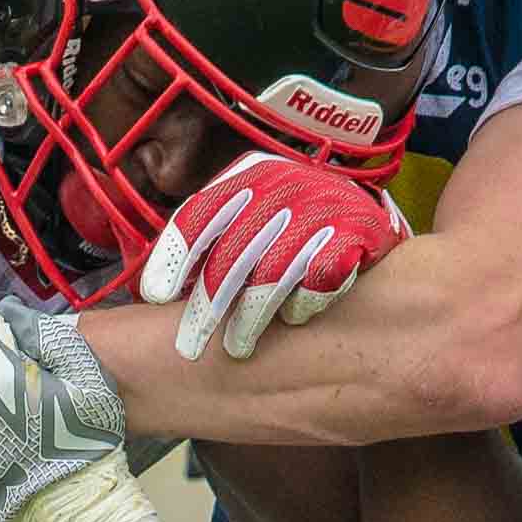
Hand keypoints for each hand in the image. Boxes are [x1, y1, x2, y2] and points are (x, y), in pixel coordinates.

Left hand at [135, 150, 405, 360]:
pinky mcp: (354, 233)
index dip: (173, 256)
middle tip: (189, 346)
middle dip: (206, 307)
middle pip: (231, 254)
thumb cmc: (296, 223)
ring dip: (249, 317)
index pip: (200, 214)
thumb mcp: (252, 212)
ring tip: (236, 348)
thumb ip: (212, 236)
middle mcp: (283, 184)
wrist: (368, 217)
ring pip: (271, 273)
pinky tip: (291, 318)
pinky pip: (317, 279)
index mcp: (250, 173)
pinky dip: (301, 304)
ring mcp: (320, 208)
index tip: (154, 297)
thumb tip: (153, 286)